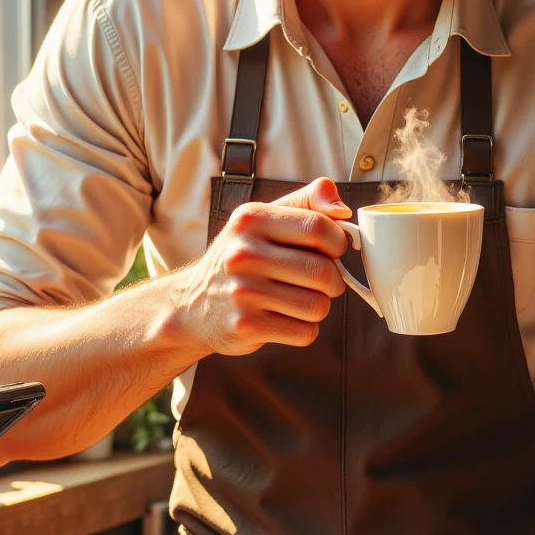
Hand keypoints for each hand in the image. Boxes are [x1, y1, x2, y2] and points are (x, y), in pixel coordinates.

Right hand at [178, 177, 350, 357]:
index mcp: (250, 219)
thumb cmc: (241, 259)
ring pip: (318, 306)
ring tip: (298, 300)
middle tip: (320, 281)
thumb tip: (342, 209)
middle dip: (333, 280)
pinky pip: (305, 332)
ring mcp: (242, 292)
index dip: (338, 242)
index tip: (333, 250)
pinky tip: (284, 318)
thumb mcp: (264, 219)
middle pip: (322, 272)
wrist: (192, 305)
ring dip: (318, 307)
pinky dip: (304, 329)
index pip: (317, 227)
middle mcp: (242, 253)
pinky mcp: (245, 326)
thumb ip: (307, 201)